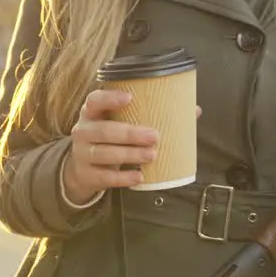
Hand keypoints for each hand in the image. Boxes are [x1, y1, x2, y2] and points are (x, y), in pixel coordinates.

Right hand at [62, 90, 200, 203]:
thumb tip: (193, 110)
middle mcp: (83, 131)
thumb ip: (150, 116)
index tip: (130, 97)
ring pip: (104, 153)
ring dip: (129, 154)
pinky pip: (104, 177)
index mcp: (92, 113)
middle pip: (104, 130)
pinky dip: (122, 178)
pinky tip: (138, 176)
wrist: (82, 170)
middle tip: (155, 136)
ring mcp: (82, 153)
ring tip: (151, 155)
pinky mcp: (86, 174)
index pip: (95, 100)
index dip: (110, 98)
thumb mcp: (119, 124)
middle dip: (130, 133)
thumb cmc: (108, 140)